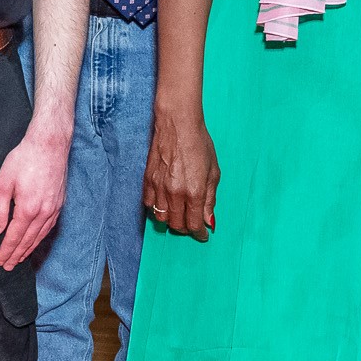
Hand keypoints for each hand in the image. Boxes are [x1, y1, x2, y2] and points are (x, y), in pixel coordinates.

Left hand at [0, 126, 68, 267]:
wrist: (49, 145)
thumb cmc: (24, 160)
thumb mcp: (3, 183)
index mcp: (27, 209)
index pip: (14, 237)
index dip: (6, 251)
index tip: (0, 262)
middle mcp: (43, 213)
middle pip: (28, 240)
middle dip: (17, 255)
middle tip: (8, 266)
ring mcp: (54, 209)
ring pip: (40, 236)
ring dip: (29, 249)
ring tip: (19, 258)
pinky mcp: (59, 203)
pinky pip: (49, 227)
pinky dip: (40, 238)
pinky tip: (35, 240)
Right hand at [142, 104, 218, 240]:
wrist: (177, 125)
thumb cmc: (199, 144)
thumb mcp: (213, 172)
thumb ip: (210, 199)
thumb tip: (209, 220)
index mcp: (195, 192)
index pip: (195, 224)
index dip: (200, 233)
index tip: (203, 235)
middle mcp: (175, 193)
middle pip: (177, 224)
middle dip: (186, 228)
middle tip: (193, 224)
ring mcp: (159, 187)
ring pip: (161, 217)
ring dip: (171, 221)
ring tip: (179, 216)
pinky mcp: (147, 181)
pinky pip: (149, 204)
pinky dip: (157, 209)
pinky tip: (165, 204)